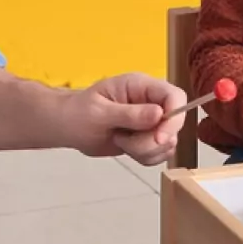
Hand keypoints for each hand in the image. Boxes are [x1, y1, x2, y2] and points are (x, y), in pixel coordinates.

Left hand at [65, 72, 187, 165]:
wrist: (68, 127)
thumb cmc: (78, 112)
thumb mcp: (99, 112)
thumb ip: (130, 114)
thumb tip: (159, 113)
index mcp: (140, 86)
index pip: (174, 96)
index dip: (174, 117)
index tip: (159, 138)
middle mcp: (150, 102)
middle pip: (174, 124)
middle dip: (151, 141)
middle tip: (124, 140)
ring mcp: (151, 121)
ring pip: (167, 143)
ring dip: (144, 150)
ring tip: (120, 139)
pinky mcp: (148, 138)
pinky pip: (159, 153)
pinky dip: (144, 157)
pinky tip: (125, 147)